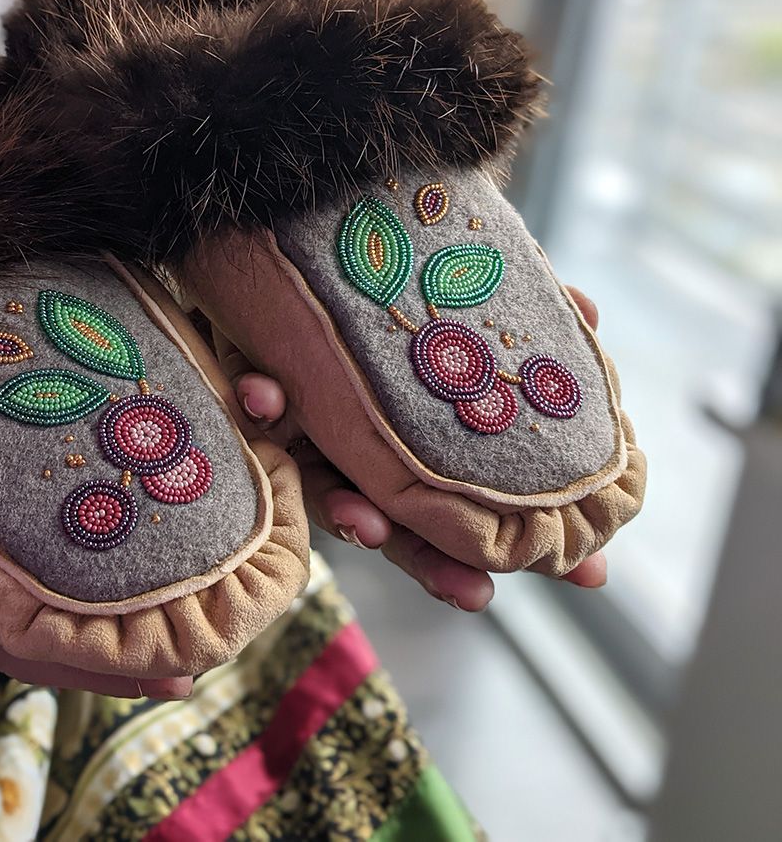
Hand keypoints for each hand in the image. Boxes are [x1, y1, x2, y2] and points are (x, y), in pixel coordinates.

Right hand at [0, 407, 191, 698]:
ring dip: (141, 563)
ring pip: (77, 556)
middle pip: (77, 607)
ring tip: (216, 559)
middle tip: (230, 620)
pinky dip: (107, 503)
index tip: (179, 676)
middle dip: (147, 623)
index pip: (41, 642)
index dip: (107, 666)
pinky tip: (152, 483)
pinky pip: (59, 498)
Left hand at [218, 286, 607, 611]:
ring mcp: (302, 431)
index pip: (448, 514)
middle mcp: (353, 453)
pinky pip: (254, 407)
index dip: (485, 554)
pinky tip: (264, 393)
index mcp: (401, 445)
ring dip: (343, 508)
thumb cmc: (373, 294)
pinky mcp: (255, 392)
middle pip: (392, 526)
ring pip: (321, 488)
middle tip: (475, 595)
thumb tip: (593, 311)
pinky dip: (261, 400)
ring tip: (365, 520)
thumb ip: (507, 318)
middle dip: (427, 562)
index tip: (553, 586)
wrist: (274, 253)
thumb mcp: (453, 306)